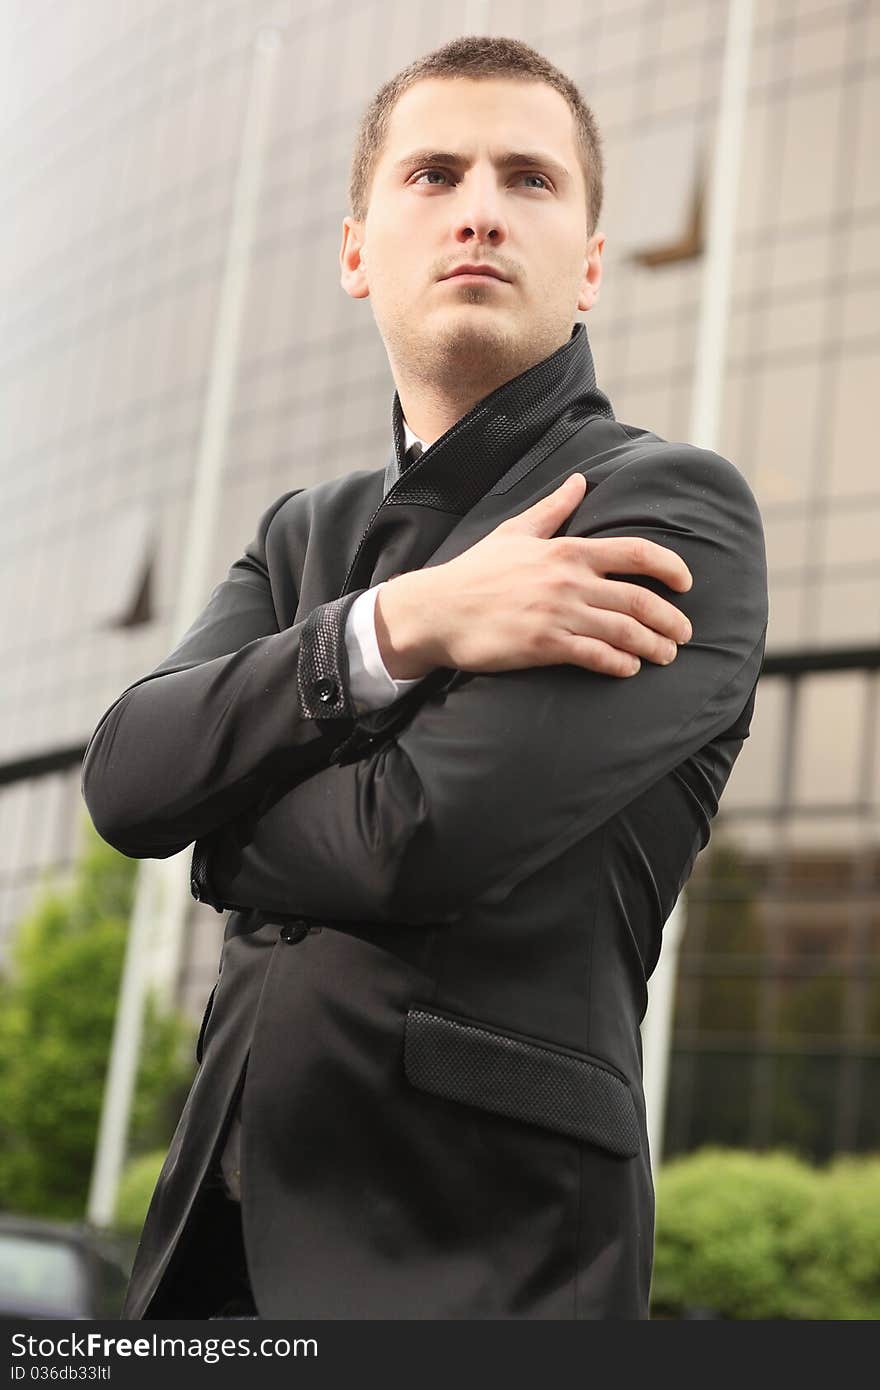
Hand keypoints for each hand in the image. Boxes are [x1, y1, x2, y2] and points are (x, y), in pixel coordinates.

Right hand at [375, 472, 692, 679]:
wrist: (436, 610)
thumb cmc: (474, 572)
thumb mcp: (514, 531)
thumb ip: (553, 508)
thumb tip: (579, 480)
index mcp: (567, 550)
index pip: (636, 553)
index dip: (670, 567)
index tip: (687, 583)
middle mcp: (568, 579)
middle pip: (639, 598)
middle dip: (670, 619)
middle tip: (684, 635)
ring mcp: (557, 613)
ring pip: (623, 630)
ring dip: (652, 646)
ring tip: (666, 656)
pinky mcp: (543, 644)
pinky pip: (595, 655)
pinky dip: (619, 664)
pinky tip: (630, 670)